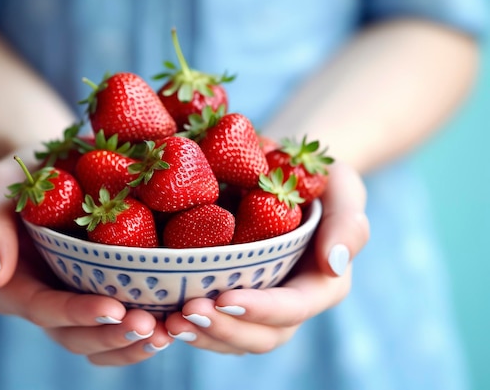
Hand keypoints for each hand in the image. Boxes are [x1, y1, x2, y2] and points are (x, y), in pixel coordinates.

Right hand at [0, 148, 172, 364]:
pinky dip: (144, 332)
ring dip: (133, 344)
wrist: (52, 172)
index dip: (79, 314)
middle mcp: (46, 304)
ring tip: (169, 333)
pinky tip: (174, 322)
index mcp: (15, 285)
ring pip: (100, 342)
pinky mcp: (101, 295)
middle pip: (76, 337)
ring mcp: (75, 304)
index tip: (114, 308)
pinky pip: (119, 326)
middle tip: (151, 328)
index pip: (45, 309)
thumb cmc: (23, 179)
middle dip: (113, 336)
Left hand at [164, 162, 369, 353]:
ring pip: (235, 337)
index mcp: (320, 283)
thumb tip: (334, 265)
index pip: (294, 308)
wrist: (285, 171)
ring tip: (168, 322)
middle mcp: (290, 302)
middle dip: (225, 331)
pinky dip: (190, 323)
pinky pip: (214, 320)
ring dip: (202, 335)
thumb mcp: (344, 189)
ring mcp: (260, 302)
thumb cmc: (318, 179)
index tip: (226, 298)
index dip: (261, 310)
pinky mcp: (232, 293)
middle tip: (186, 314)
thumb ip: (348, 224)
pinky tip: (161, 313)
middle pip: (262, 336)